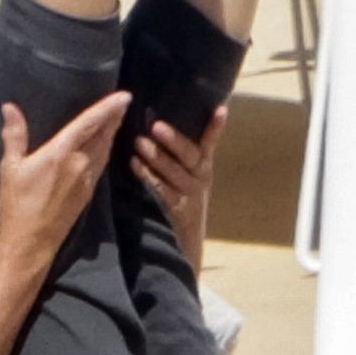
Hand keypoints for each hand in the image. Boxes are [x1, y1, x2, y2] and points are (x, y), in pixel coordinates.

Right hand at [0, 91, 131, 266]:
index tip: (124, 96)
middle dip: (114, 118)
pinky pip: (101, 164)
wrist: (31, 242)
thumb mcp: (10, 168)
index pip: (89, 124)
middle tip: (123, 102)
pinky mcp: (88, 193)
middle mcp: (79, 164)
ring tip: (116, 119)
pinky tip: (104, 147)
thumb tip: (10, 108)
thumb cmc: (17, 205)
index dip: (108, 108)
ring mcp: (86, 180)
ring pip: (104, 150)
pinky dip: (105, 149)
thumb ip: (14, 135)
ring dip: (111, 133)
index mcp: (61, 154)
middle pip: (102, 135)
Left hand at [131, 105, 227, 274]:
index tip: (221, 109)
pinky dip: (147, 176)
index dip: (215, 127)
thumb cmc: (181, 202)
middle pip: (190, 156)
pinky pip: (162, 191)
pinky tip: (134, 164)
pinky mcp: (177, 210)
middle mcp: (200, 179)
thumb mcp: (187, 177)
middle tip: (155, 125)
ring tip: (138, 142)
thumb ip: (180, 156)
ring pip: (174, 173)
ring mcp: (190, 196)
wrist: (186, 245)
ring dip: (157, 157)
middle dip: (173, 140)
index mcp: (204, 167)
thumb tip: (159, 124)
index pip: (211, 142)